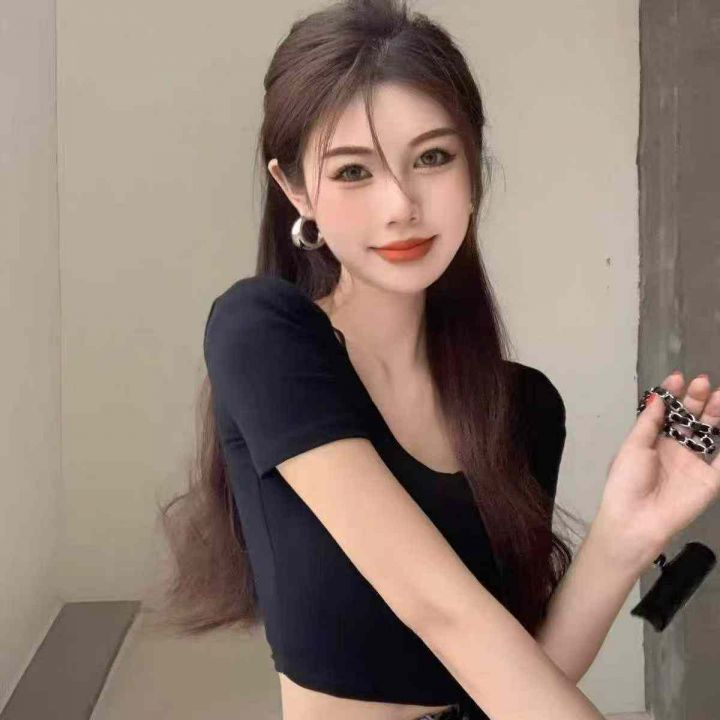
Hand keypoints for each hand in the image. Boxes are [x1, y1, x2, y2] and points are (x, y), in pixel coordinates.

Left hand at [595, 371, 719, 570]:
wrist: (635, 520)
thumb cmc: (627, 481)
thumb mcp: (633, 447)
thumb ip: (649, 423)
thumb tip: (658, 397)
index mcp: (654, 440)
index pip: (669, 412)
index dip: (675, 394)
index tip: (679, 377)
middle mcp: (676, 448)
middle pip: (692, 418)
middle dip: (697, 399)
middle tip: (702, 383)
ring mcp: (695, 464)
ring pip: (710, 433)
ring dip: (716, 414)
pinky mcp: (710, 481)